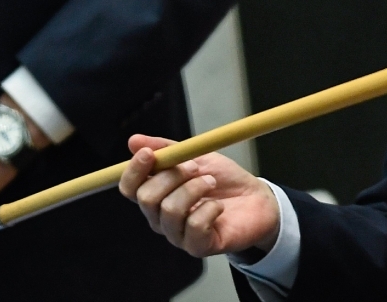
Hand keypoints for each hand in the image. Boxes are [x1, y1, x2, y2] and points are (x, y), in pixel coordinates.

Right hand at [119, 135, 280, 257]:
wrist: (256, 199)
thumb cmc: (224, 180)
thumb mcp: (198, 155)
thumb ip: (168, 149)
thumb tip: (134, 140)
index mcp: (157, 194)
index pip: (130, 188)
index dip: (135, 170)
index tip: (150, 153)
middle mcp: (161, 218)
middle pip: (146, 198)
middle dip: (172, 175)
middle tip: (195, 166)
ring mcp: (178, 235)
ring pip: (170, 210)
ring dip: (194, 188)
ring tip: (212, 182)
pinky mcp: (198, 246)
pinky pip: (194, 226)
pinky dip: (209, 209)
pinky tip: (219, 206)